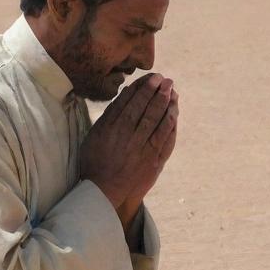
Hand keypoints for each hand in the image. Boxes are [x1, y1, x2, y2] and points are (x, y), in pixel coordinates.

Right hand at [80, 73, 178, 209]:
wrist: (103, 191)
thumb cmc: (95, 162)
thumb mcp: (94, 135)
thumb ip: (109, 116)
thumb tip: (125, 95)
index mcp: (112, 128)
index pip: (131, 102)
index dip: (144, 88)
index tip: (152, 78)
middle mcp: (128, 136)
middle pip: (147, 109)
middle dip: (158, 92)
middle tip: (167, 81)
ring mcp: (143, 149)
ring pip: (159, 122)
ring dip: (168, 105)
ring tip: (174, 93)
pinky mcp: (153, 162)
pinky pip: (166, 140)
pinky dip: (171, 125)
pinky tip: (175, 114)